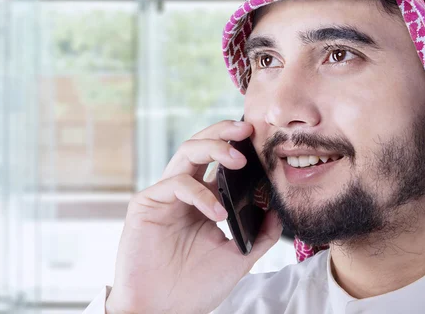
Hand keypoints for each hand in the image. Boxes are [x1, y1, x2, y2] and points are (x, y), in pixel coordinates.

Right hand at [105, 120, 282, 313]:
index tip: (260, 139)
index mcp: (203, 201)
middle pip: (200, 145)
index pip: (218, 162)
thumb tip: (278, 211)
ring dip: (213, 149)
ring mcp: (164, 196)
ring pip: (186, 152)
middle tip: (246, 130)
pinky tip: (217, 212)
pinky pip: (175, 184)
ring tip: (238, 161)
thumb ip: (260, 234)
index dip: (236, 147)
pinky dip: (200, 194)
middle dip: (223, 132)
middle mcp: (183, 192)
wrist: (163, 311)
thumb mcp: (238, 257)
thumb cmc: (195, 286)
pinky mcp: (146, 204)